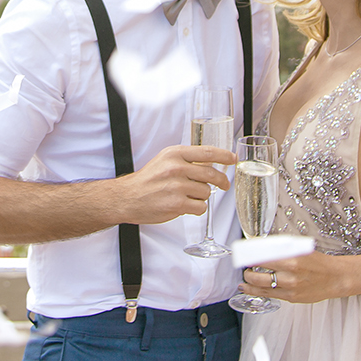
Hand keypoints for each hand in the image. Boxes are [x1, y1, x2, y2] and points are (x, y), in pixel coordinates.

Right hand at [114, 145, 234, 224]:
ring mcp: (177, 186)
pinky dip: (196, 208)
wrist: (128, 197)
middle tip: (224, 185)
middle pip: (211, 174)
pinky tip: (185, 206)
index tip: (233, 159)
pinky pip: (200, 207)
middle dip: (222, 181)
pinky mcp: (177, 204)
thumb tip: (211, 163)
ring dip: (201, 196)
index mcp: (175, 154)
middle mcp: (176, 168)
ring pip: (206, 192)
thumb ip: (186, 160)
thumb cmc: (147, 180)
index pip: (207, 152)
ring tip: (187, 196)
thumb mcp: (165, 161)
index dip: (224, 156)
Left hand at [237, 253, 346, 304]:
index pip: (262, 258)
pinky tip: (252, 290)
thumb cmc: (319, 262)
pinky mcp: (292, 298)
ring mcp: (290, 289)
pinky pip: (271, 296)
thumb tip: (262, 246)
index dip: (249, 257)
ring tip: (244, 281)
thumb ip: (282, 249)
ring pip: (261, 289)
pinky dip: (259, 292)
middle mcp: (290, 276)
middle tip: (244, 268)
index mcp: (292, 260)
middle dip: (247, 272)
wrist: (335, 278)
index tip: (242, 255)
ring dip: (249, 285)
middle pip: (258, 276)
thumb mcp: (301, 249)